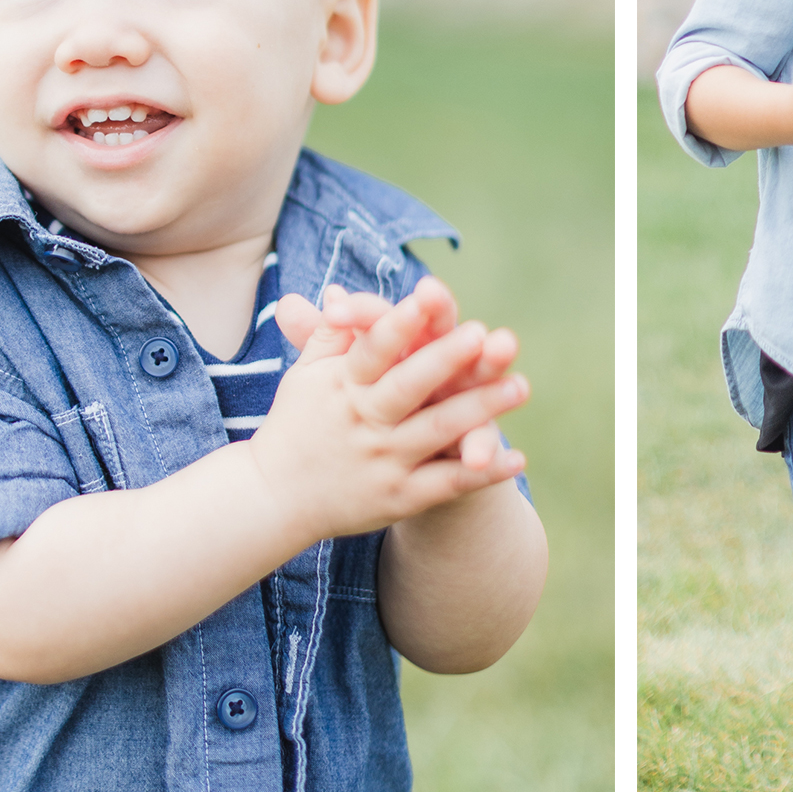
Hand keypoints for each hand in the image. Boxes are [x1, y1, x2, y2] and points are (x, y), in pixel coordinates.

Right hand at [246, 279, 529, 541]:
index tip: (426, 297)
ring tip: (520, 385)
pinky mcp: (399, 498)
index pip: (372, 351)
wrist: (272, 500)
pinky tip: (517, 458)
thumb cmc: (294, 427)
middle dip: (446, 360)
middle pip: (409, 387)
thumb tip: (341, 292)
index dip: (399, 325)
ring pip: (437, 432)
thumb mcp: (304, 378)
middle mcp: (363, 423)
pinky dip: (481, 473)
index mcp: (341, 388)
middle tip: (484, 332)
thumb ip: (329, 336)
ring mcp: (383, 462)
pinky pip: (446, 484)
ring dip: (480, 410)